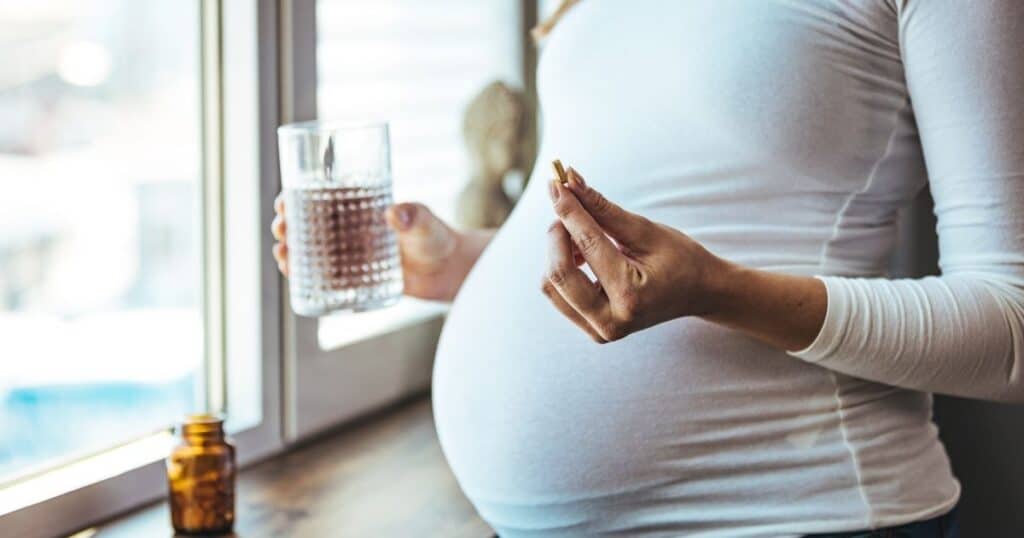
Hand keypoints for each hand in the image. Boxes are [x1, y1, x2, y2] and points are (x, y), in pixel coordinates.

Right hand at [272, 194, 472, 300]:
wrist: (448, 271)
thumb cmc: (437, 238)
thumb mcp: (425, 223)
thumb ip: (414, 216)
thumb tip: (395, 214)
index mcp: (359, 207)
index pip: (319, 197)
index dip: (296, 198)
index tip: (284, 202)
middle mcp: (350, 229)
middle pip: (307, 224)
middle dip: (287, 225)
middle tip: (281, 230)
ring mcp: (350, 254)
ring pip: (310, 251)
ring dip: (290, 251)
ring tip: (283, 255)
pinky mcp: (355, 278)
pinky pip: (324, 276)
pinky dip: (305, 276)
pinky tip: (293, 277)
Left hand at [542, 168, 733, 342]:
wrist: (699, 293)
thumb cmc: (679, 259)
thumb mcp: (645, 230)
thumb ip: (603, 208)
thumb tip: (570, 180)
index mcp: (630, 296)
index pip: (587, 245)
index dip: (568, 210)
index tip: (555, 183)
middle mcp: (611, 322)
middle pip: (558, 273)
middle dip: (557, 234)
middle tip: (570, 208)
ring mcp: (600, 332)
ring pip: (551, 285)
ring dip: (558, 252)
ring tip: (584, 236)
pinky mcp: (592, 330)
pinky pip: (558, 295)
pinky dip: (562, 268)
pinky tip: (583, 255)